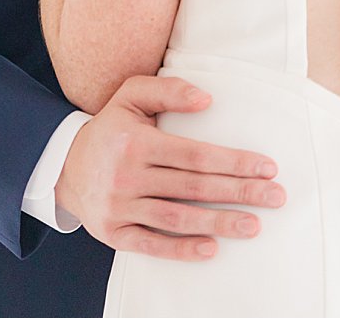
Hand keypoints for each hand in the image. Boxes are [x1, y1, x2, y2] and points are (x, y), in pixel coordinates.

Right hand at [55, 75, 285, 260]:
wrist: (62, 165)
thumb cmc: (110, 127)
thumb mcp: (132, 95)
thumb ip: (169, 90)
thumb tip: (207, 100)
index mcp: (137, 142)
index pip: (195, 155)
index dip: (234, 162)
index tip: (268, 167)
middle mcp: (127, 176)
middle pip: (194, 187)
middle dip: (239, 192)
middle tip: (276, 197)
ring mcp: (119, 207)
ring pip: (177, 218)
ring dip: (219, 223)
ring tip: (254, 225)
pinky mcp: (112, 233)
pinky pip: (150, 244)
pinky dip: (180, 250)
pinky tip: (210, 249)